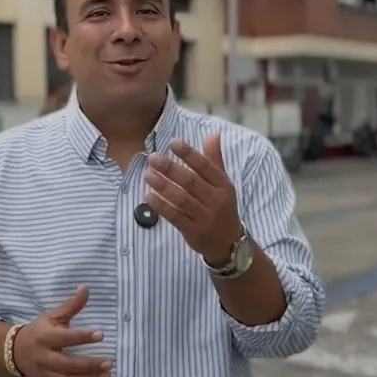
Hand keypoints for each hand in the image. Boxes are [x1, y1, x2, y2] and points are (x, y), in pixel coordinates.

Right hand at [13, 286, 111, 376]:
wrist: (15, 352)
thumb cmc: (40, 331)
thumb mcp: (53, 316)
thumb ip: (71, 306)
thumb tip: (86, 289)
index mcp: (45, 337)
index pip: (66, 338)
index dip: (83, 336)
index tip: (101, 335)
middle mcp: (43, 357)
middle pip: (68, 364)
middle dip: (90, 365)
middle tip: (109, 362)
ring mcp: (44, 374)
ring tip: (107, 375)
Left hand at [144, 134, 241, 265]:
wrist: (229, 242)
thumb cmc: (222, 207)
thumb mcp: (223, 183)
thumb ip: (214, 160)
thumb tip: (213, 133)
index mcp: (223, 185)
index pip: (205, 166)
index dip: (189, 154)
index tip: (173, 142)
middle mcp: (215, 200)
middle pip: (191, 182)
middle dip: (171, 169)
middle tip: (153, 158)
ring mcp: (205, 217)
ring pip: (182, 199)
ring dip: (163, 186)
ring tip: (147, 175)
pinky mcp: (194, 232)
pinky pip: (175, 217)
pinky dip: (162, 207)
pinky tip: (148, 196)